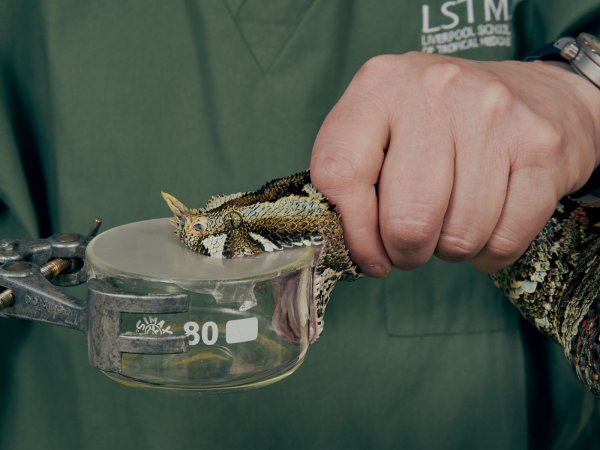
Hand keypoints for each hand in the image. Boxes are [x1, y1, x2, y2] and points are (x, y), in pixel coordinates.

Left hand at [310, 52, 599, 275]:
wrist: (533, 95)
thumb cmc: (442, 124)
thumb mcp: (384, 127)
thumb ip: (352, 174)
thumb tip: (345, 246)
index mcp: (379, 85)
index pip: (340, 175)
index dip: (352, 235)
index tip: (368, 256)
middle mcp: (435, 91)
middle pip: (406, 220)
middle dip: (405, 252)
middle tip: (412, 244)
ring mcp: (493, 114)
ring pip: (459, 237)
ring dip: (450, 250)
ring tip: (451, 225)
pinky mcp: (540, 146)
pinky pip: (504, 240)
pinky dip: (490, 253)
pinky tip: (486, 230)